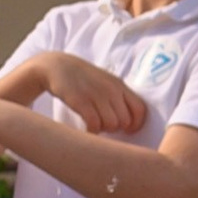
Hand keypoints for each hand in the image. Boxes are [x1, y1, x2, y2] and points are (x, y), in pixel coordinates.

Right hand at [33, 51, 148, 134]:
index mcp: (120, 85)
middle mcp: (111, 89)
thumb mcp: (105, 81)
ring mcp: (96, 95)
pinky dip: (91, 131)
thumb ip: (118, 96)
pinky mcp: (81, 101)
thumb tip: (129, 118)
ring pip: (111, 125)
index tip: (127, 129)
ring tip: (94, 124)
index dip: (136, 124)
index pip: (140, 109)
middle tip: (104, 125)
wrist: (57, 66)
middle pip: (125, 121)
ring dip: (103, 129)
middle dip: (116, 128)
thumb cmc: (83, 78)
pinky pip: (94, 125)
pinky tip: (86, 128)